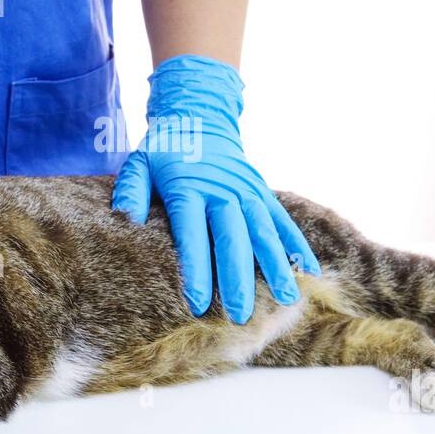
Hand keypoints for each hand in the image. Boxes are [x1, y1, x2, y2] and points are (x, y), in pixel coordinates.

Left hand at [111, 55, 319, 322]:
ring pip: (264, 231)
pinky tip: (309, 271)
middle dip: (237, 278)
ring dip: (276, 266)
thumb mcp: (139, 164)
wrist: (200, 117)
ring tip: (285, 298)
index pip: (192, 233)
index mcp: (189, 188)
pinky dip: (297, 245)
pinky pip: (283, 221)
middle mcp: (223, 191)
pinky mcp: (263, 192)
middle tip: (241, 315)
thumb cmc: (164, 151)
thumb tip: (125, 222)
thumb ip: (131, 192)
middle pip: (233, 238)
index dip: (196, 269)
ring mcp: (248, 191)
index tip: (198, 302)